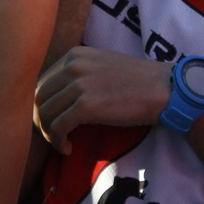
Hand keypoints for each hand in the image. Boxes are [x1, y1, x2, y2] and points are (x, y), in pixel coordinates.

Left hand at [35, 47, 172, 153]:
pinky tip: (68, 148)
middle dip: (40, 120)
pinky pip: (58, 127)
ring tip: (62, 142)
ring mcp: (79, 84)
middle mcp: (73, 66)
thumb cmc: (137, 81)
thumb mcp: (102, 66)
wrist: (164, 89)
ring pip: (45, 113)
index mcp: (75, 55)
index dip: (41, 104)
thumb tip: (56, 98)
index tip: (51, 120)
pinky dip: (58, 141)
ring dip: (48, 133)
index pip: (42, 81)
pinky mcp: (86, 105)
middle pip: (39, 97)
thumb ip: (78, 75)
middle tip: (52, 135)